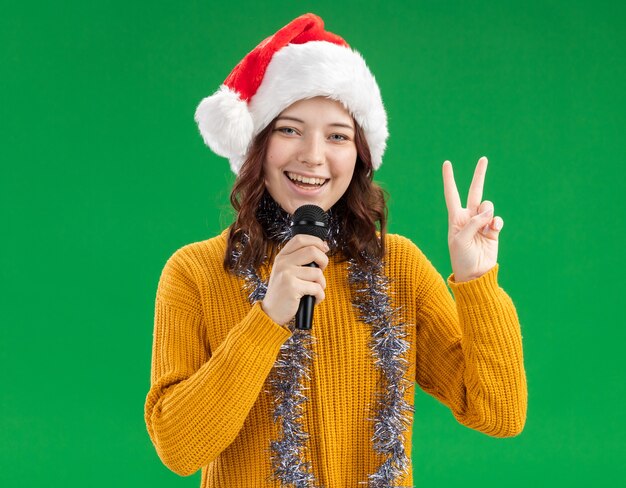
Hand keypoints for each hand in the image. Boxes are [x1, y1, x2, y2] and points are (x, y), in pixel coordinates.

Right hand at [261, 234, 329, 324]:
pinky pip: (317, 288)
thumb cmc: (283, 293)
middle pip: (312, 251)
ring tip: (314, 291)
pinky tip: (313, 299)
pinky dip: (319, 296)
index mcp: (282, 257)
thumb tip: (323, 247)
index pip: (300, 239)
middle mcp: (283, 263)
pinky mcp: (292, 287)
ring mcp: (286, 274)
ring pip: (317, 272)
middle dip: (324, 261)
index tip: (324, 249)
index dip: (316, 241)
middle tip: (321, 271)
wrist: (271, 313)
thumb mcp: (286, 271)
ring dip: (322, 284)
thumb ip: (300, 260)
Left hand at [442, 156, 502, 281]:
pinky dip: (496, 222)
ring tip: (484, 227)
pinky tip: (493, 230)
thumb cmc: (461, 258)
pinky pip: (497, 219)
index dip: (449, 179)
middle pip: (474, 191)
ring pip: (488, 206)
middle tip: (483, 158)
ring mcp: (482, 223)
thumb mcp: (460, 240)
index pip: (451, 194)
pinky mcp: (493, 230)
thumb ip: (473, 223)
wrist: (475, 273)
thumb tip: (488, 211)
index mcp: (455, 218)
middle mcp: (468, 217)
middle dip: (479, 175)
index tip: (447, 163)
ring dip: (487, 213)